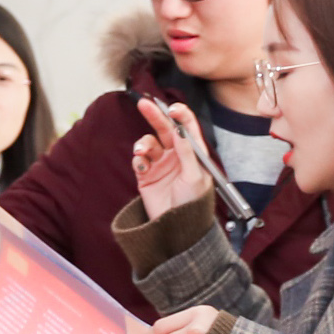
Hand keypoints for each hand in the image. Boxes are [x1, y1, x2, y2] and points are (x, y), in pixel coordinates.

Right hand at [128, 99, 213, 221]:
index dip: (181, 115)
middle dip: (155, 115)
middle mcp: (176, 155)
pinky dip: (138, 159)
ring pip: (148, 142)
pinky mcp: (146, 175)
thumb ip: (187, 153)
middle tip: (144, 104)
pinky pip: (139, 159)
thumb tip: (180, 130)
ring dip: (143, 143)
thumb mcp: (195, 178)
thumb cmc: (193, 205)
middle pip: (164, 129)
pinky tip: (142, 166)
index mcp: (192, 153)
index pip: (187, 128)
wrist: (177, 230)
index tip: (172, 108)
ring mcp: (160, 164)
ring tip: (142, 151)